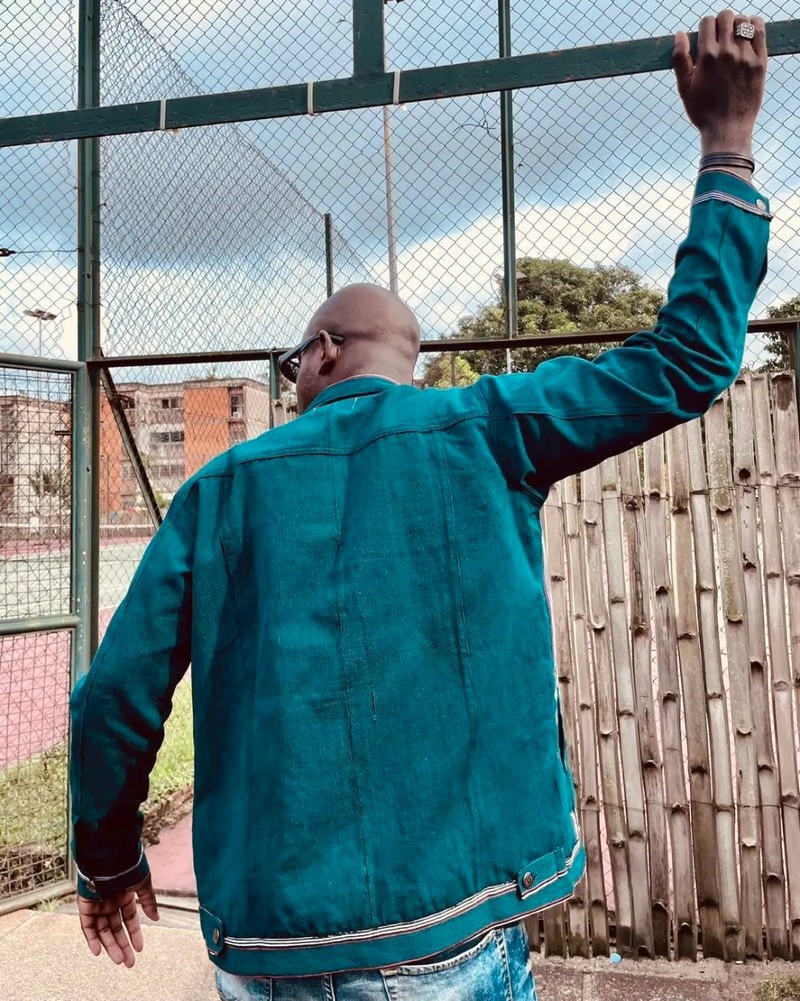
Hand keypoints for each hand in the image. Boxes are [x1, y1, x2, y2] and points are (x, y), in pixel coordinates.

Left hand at [78, 875, 159, 967]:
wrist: (111, 856)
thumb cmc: (129, 866)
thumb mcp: (143, 884)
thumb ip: (149, 902)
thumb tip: (156, 918)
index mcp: (124, 896)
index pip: (129, 919)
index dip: (134, 933)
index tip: (140, 948)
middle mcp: (110, 902)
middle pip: (116, 929)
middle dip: (122, 945)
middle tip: (129, 962)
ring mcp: (98, 904)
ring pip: (102, 931)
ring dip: (109, 946)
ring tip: (118, 960)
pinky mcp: (85, 905)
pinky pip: (87, 926)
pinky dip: (91, 939)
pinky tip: (98, 951)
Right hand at [674, 10, 766, 150]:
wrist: (728, 129)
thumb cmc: (703, 111)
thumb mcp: (684, 88)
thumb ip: (680, 59)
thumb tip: (680, 35)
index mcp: (707, 57)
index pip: (707, 22)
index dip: (705, 27)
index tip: (706, 37)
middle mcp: (727, 52)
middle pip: (726, 17)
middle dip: (720, 22)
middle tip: (720, 35)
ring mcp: (746, 56)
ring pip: (743, 21)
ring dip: (737, 24)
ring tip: (734, 36)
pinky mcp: (760, 61)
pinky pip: (760, 30)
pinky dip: (754, 25)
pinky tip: (749, 33)